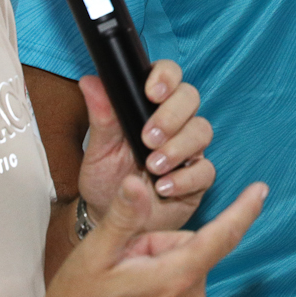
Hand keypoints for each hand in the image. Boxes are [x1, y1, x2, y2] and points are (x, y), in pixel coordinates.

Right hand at [17, 175, 265, 296]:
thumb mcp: (94, 256)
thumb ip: (123, 217)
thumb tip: (138, 183)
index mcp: (174, 278)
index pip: (222, 236)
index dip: (244, 210)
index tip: (260, 190)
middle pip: (191, 253)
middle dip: (162, 250)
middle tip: (125, 265)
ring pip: (184, 278)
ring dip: (161, 276)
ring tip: (124, 292)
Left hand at [78, 60, 215, 231]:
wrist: (115, 220)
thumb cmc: (108, 180)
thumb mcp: (99, 150)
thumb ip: (101, 117)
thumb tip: (90, 82)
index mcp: (150, 107)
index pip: (168, 75)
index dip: (166, 76)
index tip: (152, 92)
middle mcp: (175, 123)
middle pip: (190, 98)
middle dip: (172, 115)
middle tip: (149, 137)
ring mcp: (190, 150)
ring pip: (201, 131)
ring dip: (178, 147)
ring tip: (153, 166)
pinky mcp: (198, 179)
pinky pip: (205, 170)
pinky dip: (185, 178)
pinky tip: (163, 187)